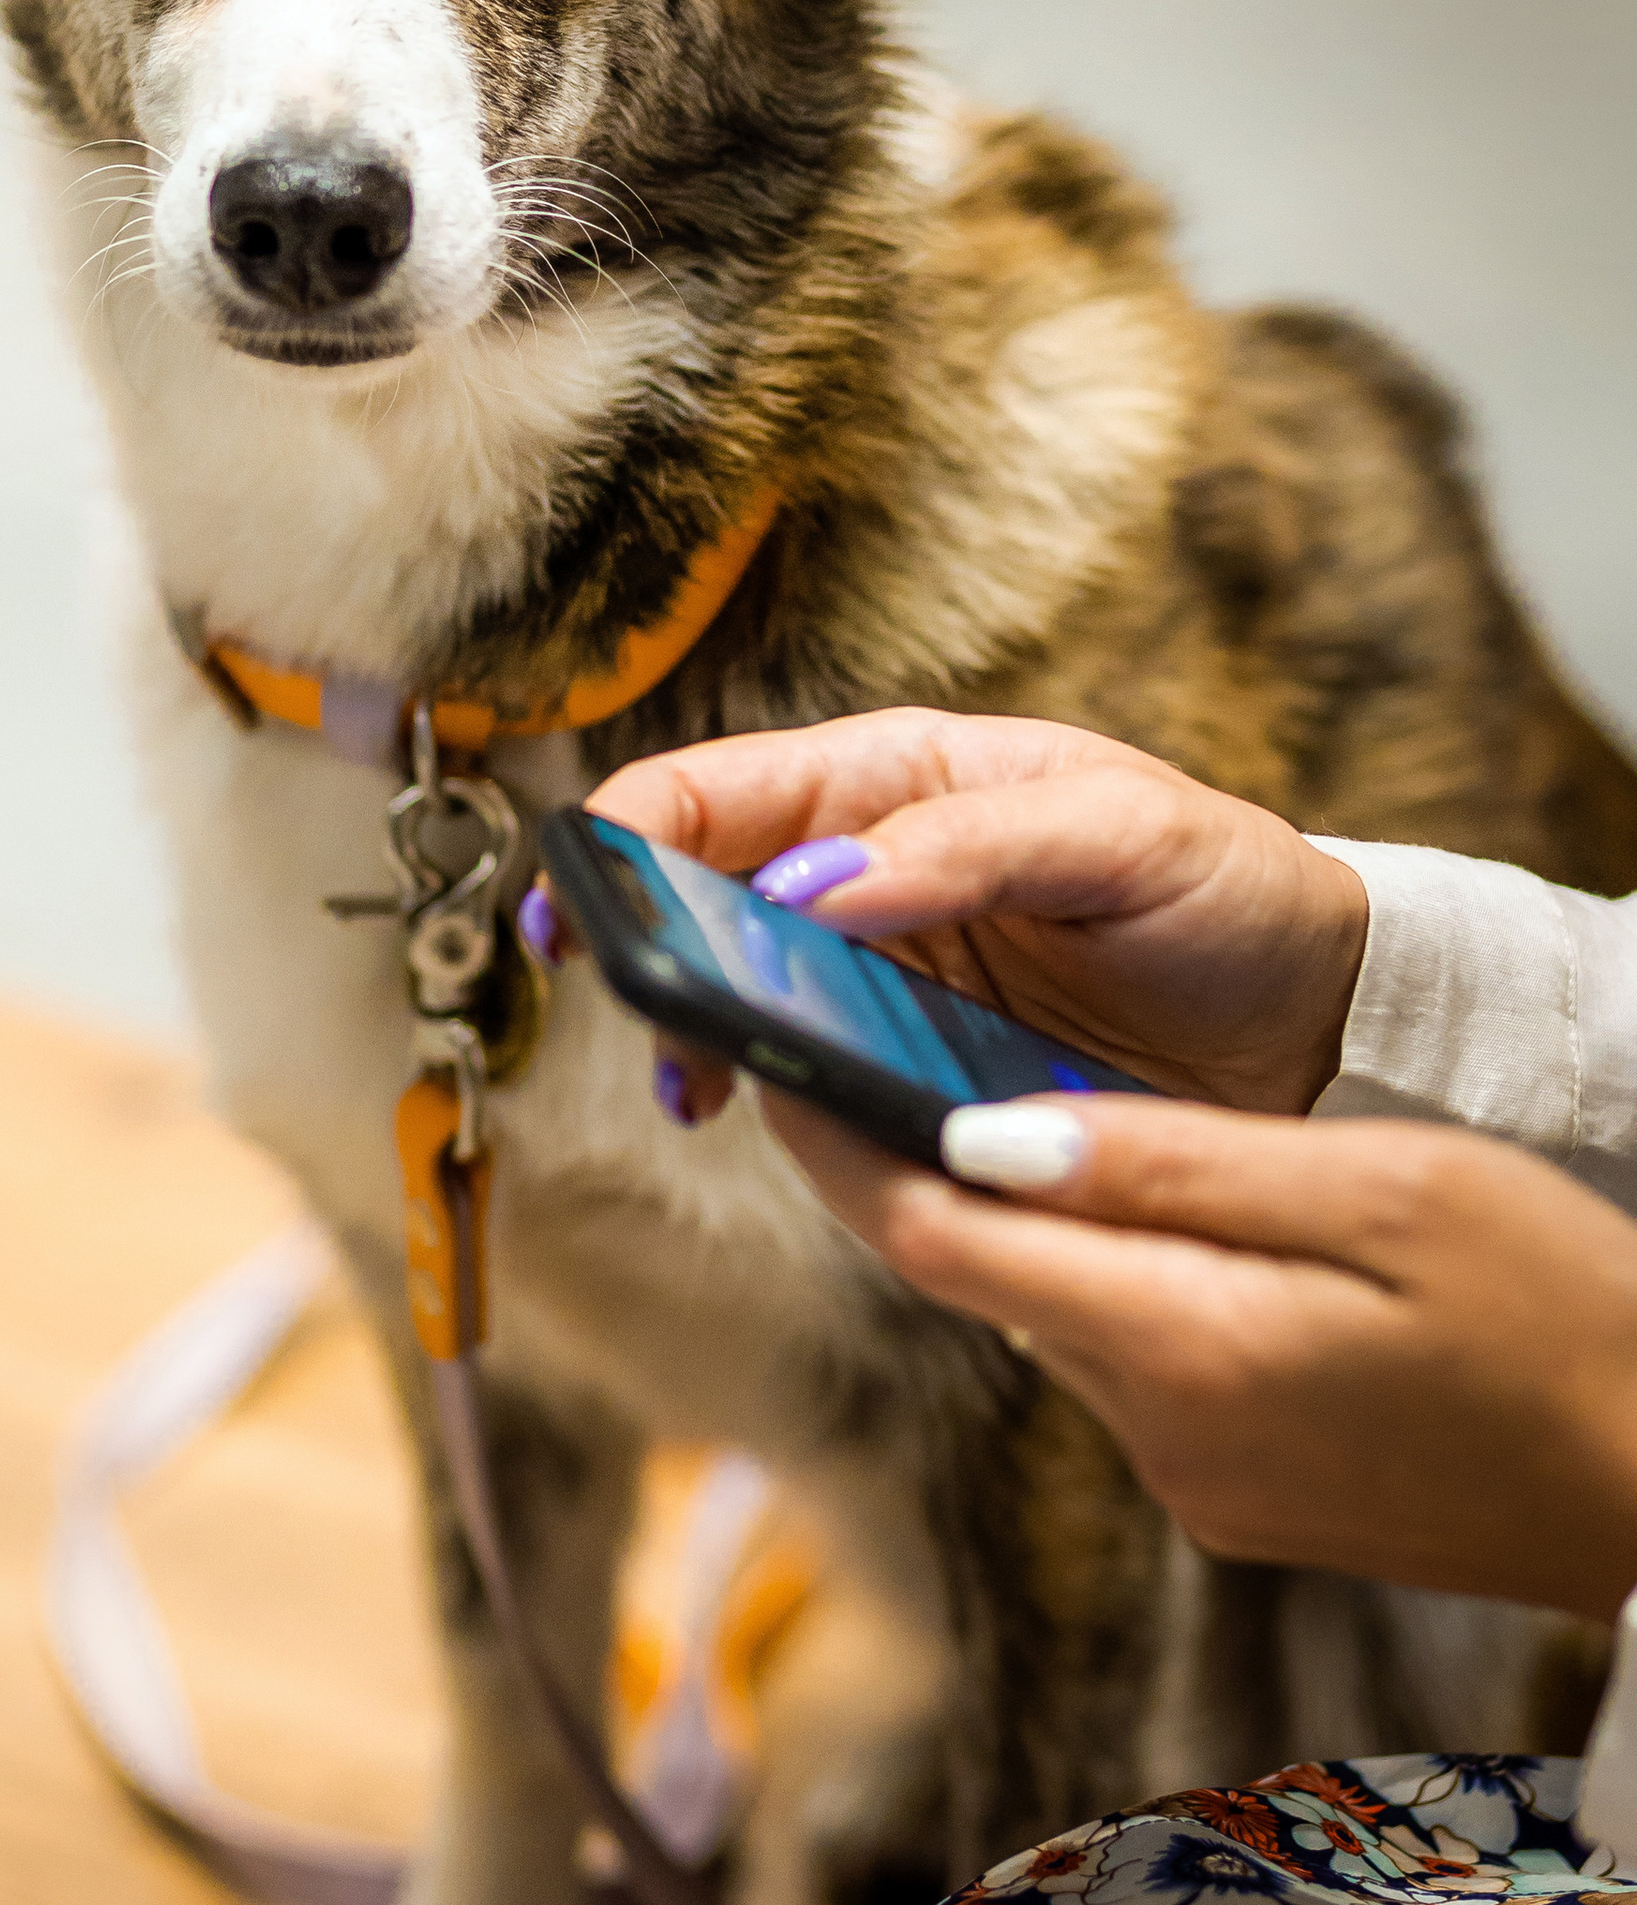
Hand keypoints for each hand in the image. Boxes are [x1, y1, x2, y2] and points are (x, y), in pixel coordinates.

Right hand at [585, 709, 1368, 1113]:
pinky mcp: (910, 1074)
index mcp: (898, 782)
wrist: (1321, 1022)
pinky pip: (810, 1089)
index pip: (715, 790)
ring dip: (703, 1043)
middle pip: (695, 901)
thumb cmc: (1229, 893)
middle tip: (653, 1022)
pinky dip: (780, 1111)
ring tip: (708, 1088)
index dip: (622, 840)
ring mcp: (880, 981)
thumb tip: (806, 881)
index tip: (583, 910)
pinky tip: (790, 1122)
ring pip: (737, 1003)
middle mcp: (866, 877)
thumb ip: (966, 844)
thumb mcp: (1122, 836)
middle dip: (644, 956)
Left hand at [777, 1093, 1636, 1621]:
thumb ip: (1174, 1161)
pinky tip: (1136, 1202)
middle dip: (909, 1163)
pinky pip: (1125, 1358)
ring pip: (1050, 1314)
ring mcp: (1196, 1479)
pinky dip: (1101, 1274)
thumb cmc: (1565, 1319)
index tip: (778, 1044)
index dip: (841, 1136)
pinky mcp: (1236, 1494)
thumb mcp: (1389, 1195)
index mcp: (1187, 1346)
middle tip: (853, 1036)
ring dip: (1012, 1217)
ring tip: (976, 1088)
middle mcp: (1160, 1434)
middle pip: (979, 1275)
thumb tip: (978, 1129)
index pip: (936, 1234)